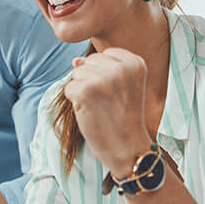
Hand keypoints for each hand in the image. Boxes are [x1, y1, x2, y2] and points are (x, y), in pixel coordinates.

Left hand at [62, 48, 151, 174]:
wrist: (127, 147)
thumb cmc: (124, 117)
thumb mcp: (125, 85)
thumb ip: (104, 67)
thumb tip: (75, 60)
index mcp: (135, 63)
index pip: (105, 55)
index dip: (105, 75)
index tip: (117, 94)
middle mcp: (121, 68)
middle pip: (89, 62)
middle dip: (92, 81)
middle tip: (108, 103)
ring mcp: (103, 78)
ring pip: (77, 73)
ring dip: (83, 91)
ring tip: (100, 107)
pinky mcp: (85, 91)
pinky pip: (69, 88)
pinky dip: (75, 102)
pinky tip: (91, 112)